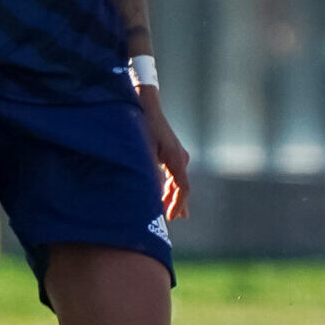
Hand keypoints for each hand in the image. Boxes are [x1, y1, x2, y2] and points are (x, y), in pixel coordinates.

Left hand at [137, 83, 190, 219]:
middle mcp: (180, 157)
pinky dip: (170, 186)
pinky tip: (165, 194)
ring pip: (178, 181)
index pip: (183, 188)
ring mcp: (177, 154)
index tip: (169, 217)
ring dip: (172, 196)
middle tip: (171, 219)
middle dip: (176, 204)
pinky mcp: (170, 151)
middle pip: (183, 186)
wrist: (144, 104)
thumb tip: (152, 195)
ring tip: (169, 212)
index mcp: (176, 158)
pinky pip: (174, 173)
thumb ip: (149, 175)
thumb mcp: (142, 153)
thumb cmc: (141, 127)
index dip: (178, 204)